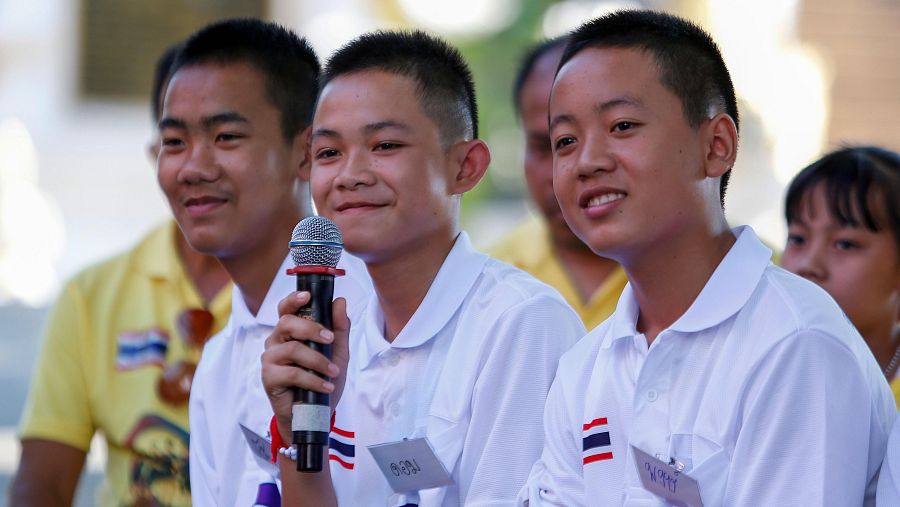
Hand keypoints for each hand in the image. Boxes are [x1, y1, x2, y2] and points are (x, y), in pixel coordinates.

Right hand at [261, 291, 350, 441]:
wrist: (316, 414)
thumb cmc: (322, 379)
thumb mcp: (337, 352)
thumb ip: (339, 328)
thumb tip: (340, 301)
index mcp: (290, 331)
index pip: (286, 308)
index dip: (294, 299)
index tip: (308, 296)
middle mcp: (277, 341)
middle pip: (287, 322)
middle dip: (311, 328)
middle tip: (329, 339)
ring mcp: (270, 359)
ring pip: (292, 348)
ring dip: (318, 360)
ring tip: (334, 372)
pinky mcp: (269, 377)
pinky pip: (292, 373)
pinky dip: (313, 379)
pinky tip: (326, 386)